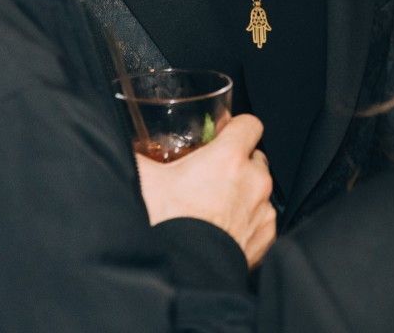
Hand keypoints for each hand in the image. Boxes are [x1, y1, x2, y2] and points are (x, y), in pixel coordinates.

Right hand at [135, 113, 276, 265]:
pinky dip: (249, 219)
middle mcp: (254, 179)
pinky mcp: (267, 234)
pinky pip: (262, 217)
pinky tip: (225, 227)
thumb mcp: (145, 180)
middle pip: (255, 156)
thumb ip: (140, 156)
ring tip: (216, 205)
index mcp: (229, 157)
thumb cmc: (167, 224)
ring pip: (260, 188)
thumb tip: (127, 147)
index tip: (222, 136)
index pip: (249, 123)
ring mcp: (263, 208)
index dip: (236, 128)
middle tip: (212, 175)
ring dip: (244, 192)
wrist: (184, 270)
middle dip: (237, 163)